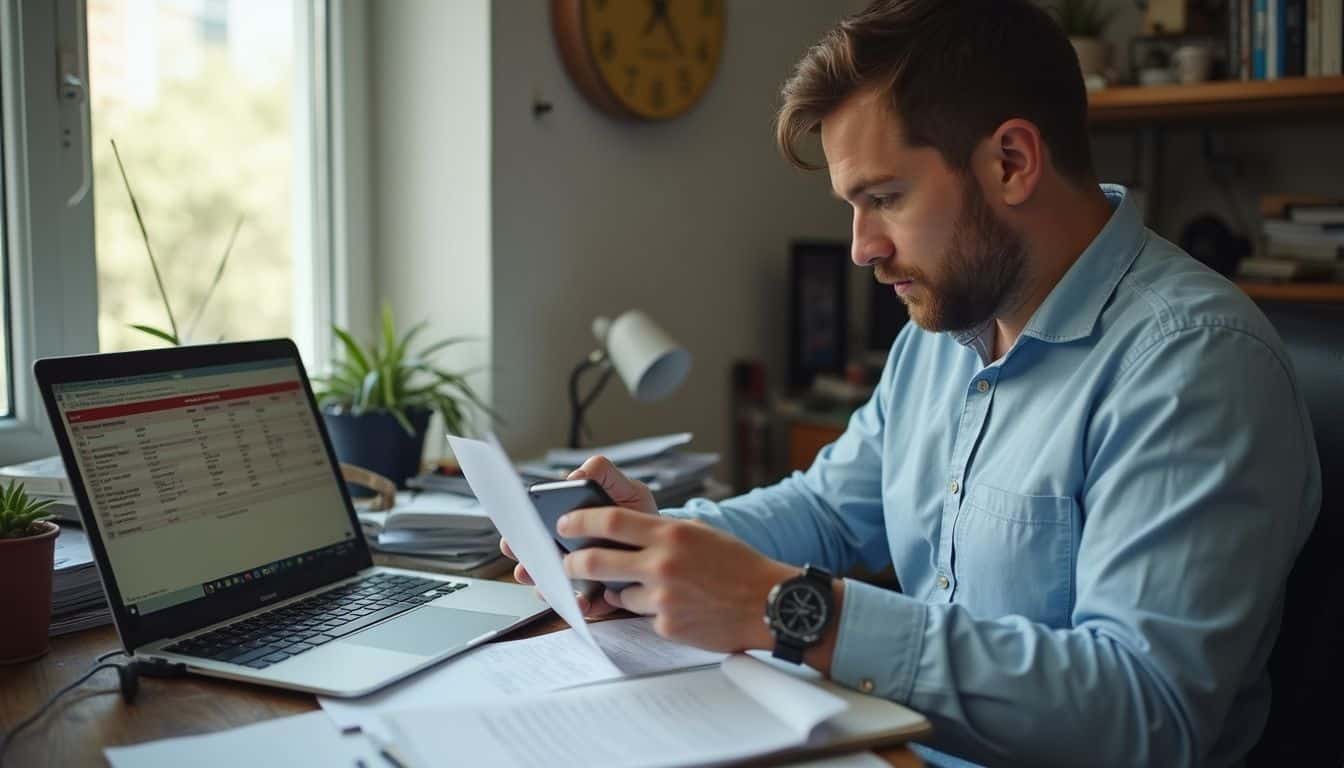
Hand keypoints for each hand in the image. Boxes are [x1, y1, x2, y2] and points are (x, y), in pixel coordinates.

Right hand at [499, 455, 657, 616]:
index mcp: (569, 523)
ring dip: (547, 589)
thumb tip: (575, 477)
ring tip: (548, 588)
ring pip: (556, 585)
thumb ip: (602, 474)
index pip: (535, 527)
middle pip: (538, 560)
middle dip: (527, 564)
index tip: (517, 536)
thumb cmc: (638, 512)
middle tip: (523, 567)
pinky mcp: (599, 595)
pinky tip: (583, 602)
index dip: (522, 531)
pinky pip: (585, 604)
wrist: (667, 542)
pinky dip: (581, 605)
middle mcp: (569, 550)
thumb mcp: (624, 487)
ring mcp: (582, 575)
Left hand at [558, 506, 798, 652]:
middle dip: (574, 562)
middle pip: (597, 559)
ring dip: (624, 592)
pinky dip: (653, 612)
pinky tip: (679, 607)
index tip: (565, 524)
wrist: (770, 604)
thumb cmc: (739, 566)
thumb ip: (663, 534)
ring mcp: (663, 597)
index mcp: (671, 534)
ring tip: (653, 589)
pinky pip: (645, 616)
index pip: (612, 521)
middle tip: (567, 562)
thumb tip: (627, 534)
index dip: (581, 521)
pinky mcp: (667, 625)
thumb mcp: (701, 534)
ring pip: (620, 594)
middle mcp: (662, 563)